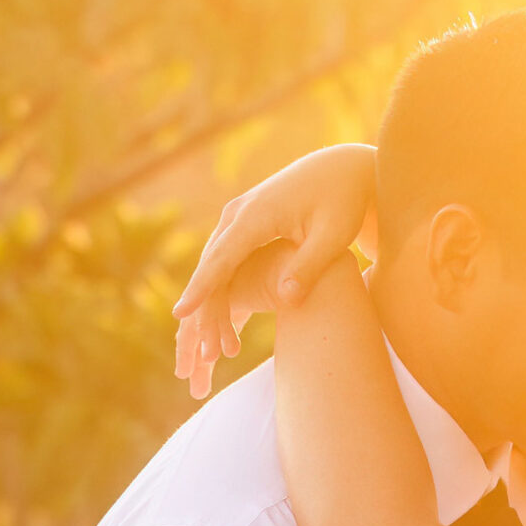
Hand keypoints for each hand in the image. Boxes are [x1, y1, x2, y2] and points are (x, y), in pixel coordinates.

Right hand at [174, 141, 376, 399]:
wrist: (342, 170)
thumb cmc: (343, 202)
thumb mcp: (333, 235)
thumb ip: (308, 266)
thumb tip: (287, 301)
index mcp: (257, 215)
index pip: (223, 258)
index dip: (203, 288)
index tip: (182, 314)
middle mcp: (239, 213)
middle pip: (212, 267)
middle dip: (204, 309)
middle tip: (203, 355)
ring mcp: (238, 218)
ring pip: (215, 266)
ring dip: (210, 304)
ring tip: (209, 349)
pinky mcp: (245, 225)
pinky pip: (226, 261)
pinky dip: (220, 290)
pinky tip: (218, 320)